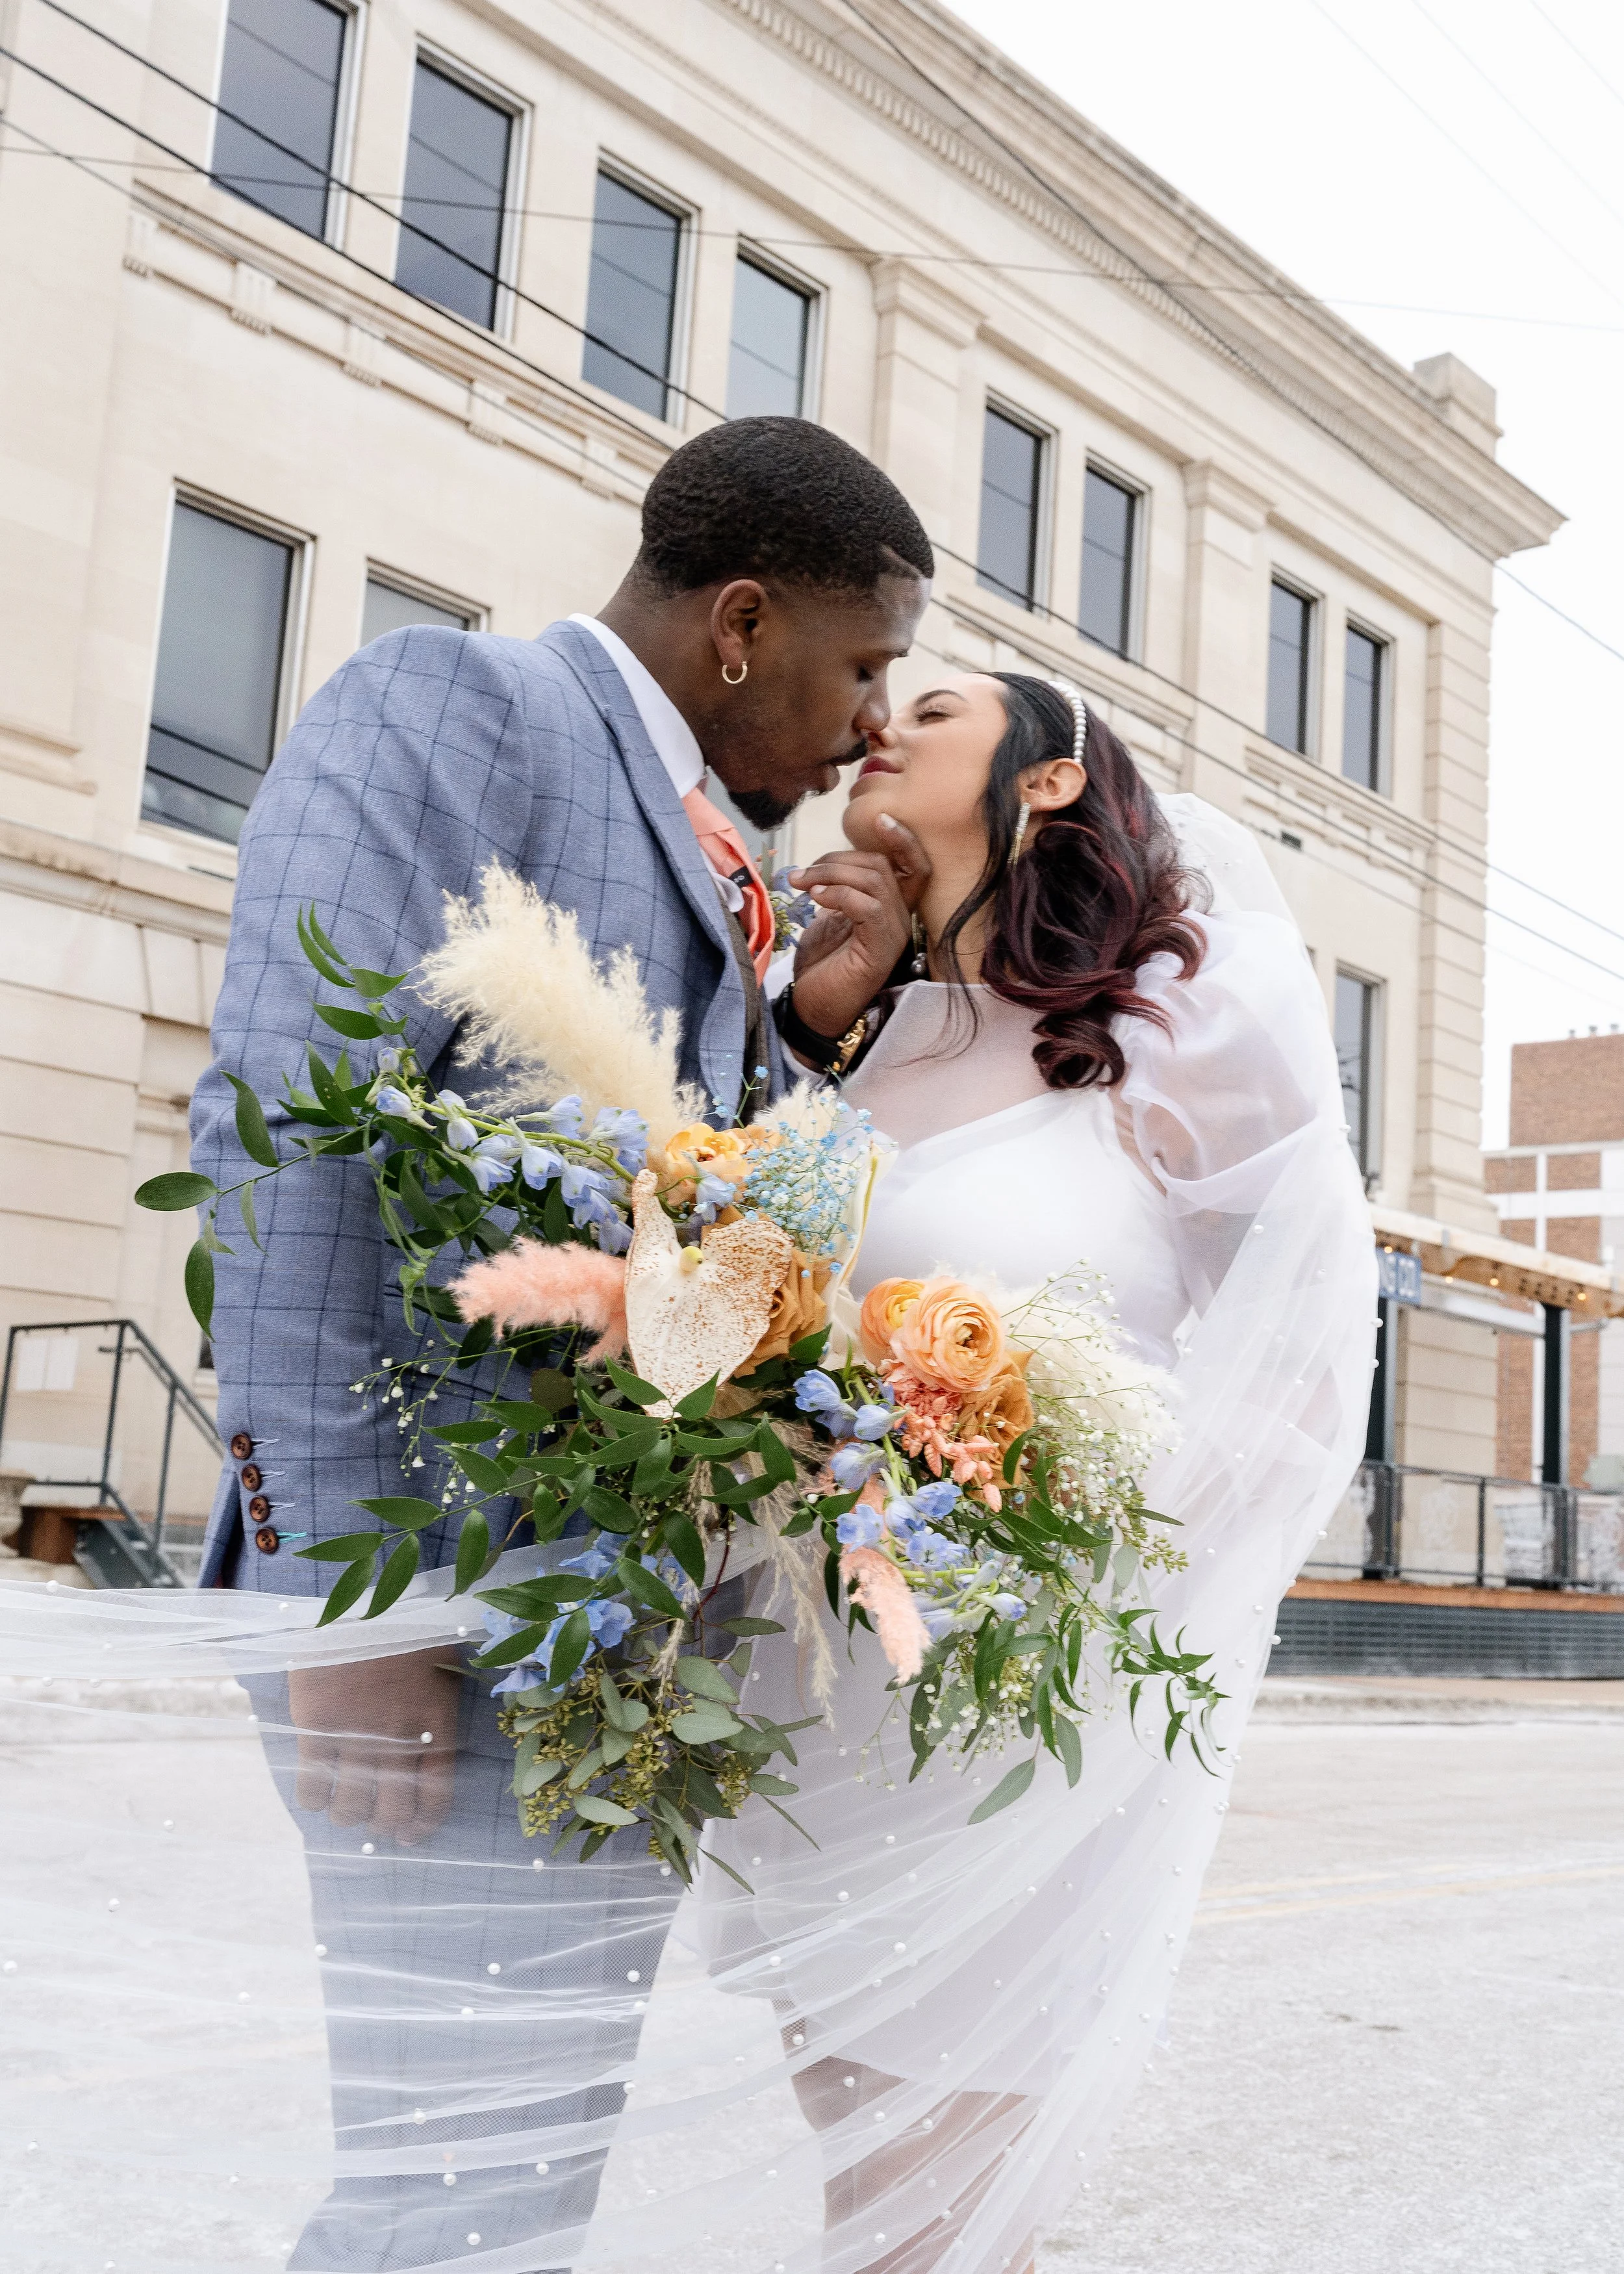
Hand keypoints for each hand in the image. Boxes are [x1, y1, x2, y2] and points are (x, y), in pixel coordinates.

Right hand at [288, 1643, 461, 1844]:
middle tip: (375, 1818)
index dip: (421, 1826)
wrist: (360, 1593)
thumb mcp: (443, 1671)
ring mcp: (356, 1735)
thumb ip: (437, 1720)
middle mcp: (400, 1738)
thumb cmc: (408, 1629)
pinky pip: (312, 1787)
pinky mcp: (315, 1726)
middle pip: (391, 1812)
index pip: (435, 1797)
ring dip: (348, 1816)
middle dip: (384, 1824)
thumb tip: (429, 1767)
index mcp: (437, 1724)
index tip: (410, 1834)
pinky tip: (317, 1792)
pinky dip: (314, 1800)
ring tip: (346, 1806)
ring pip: (350, 1809)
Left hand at [786, 816, 930, 1042]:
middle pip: (882, 866)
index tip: (880, 818)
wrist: (813, 1010)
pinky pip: (867, 906)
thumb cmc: (822, 966)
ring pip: (874, 881)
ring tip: (801, 883)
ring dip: (830, 874)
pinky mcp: (879, 949)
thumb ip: (842, 890)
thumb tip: (831, 863)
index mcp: (891, 910)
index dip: (903, 839)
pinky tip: (815, 899)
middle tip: (802, 872)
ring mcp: (892, 935)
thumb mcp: (831, 918)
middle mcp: (900, 920)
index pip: (915, 866)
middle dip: (838, 859)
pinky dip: (839, 894)